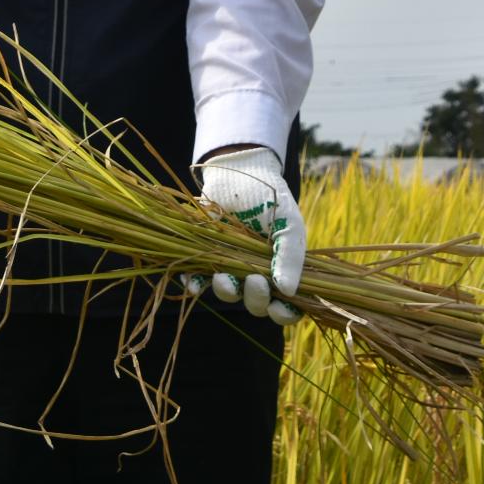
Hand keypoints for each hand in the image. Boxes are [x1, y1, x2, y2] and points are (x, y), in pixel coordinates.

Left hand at [187, 146, 304, 324]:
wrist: (238, 170)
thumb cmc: (270, 197)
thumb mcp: (288, 223)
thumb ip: (291, 256)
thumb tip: (289, 292)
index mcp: (284, 268)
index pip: (288, 304)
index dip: (285, 313)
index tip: (278, 308)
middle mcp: (259, 272)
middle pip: (258, 304)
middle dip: (256, 299)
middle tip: (254, 281)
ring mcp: (233, 266)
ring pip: (229, 294)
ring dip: (226, 292)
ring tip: (223, 277)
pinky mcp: (208, 256)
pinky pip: (200, 279)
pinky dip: (195, 284)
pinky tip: (192, 282)